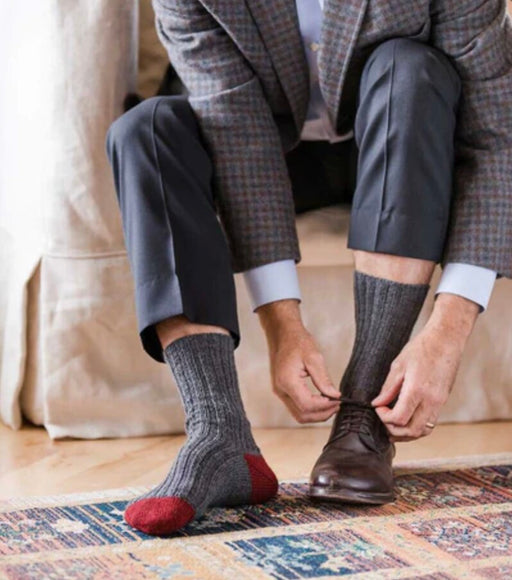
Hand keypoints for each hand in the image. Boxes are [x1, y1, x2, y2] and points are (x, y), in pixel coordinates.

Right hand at [257, 299, 340, 422]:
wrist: (284, 335)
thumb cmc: (297, 342)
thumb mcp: (314, 357)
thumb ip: (323, 379)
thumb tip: (335, 395)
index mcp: (287, 381)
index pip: (307, 405)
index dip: (325, 406)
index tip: (338, 400)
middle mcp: (281, 390)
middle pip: (302, 415)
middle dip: (322, 414)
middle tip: (337, 404)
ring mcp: (280, 392)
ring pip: (299, 415)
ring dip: (317, 414)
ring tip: (331, 404)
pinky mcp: (283, 392)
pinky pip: (297, 408)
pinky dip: (311, 409)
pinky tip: (322, 401)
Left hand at [371, 294, 478, 441]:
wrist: (446, 340)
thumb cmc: (422, 348)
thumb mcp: (399, 365)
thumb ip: (388, 388)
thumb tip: (377, 403)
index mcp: (417, 390)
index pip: (399, 418)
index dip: (384, 418)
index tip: (379, 408)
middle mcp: (431, 400)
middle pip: (412, 431)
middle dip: (394, 431)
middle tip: (384, 420)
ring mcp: (440, 402)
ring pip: (423, 431)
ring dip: (407, 433)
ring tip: (393, 425)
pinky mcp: (443, 401)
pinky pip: (430, 423)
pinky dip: (417, 426)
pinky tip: (407, 418)